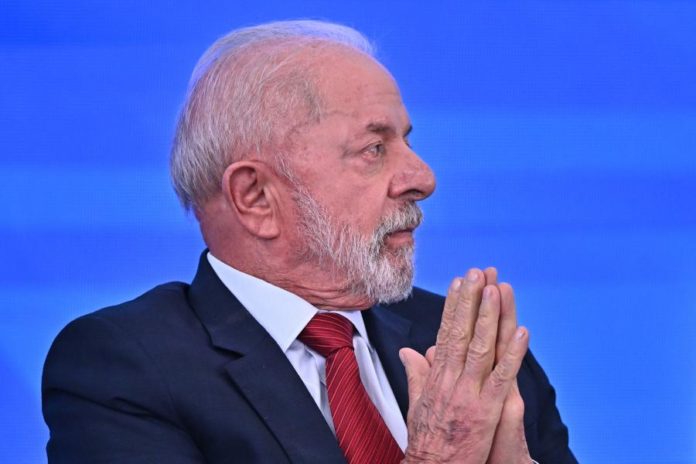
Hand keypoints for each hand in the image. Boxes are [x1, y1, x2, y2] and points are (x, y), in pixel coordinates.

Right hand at [399, 268, 528, 462]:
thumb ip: (416, 374)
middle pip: (462, 332)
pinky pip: (503, 378)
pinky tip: (521, 332)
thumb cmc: (427, 440)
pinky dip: (513, 355)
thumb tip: (409, 352)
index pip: (446, 332)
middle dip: (470, 300)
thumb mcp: (417, 403)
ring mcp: (470, 393)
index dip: (454, 306)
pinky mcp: (487, 410)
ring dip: (489, 317)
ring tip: (495, 289)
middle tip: (478, 272)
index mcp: (437, 376)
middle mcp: (451, 379)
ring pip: (481, 348)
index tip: (459, 281)